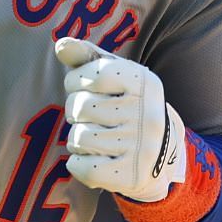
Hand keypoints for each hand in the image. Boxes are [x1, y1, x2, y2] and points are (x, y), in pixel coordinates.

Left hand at [54, 37, 185, 202]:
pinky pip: (82, 167)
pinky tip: (92, 159)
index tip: (83, 87)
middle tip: (91, 117)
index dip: (76, 80)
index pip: (93, 74)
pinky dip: (78, 164)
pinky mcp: (131, 176)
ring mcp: (142, 147)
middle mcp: (148, 113)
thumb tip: (61, 45)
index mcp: (145, 82)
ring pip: (78, 137)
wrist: (160, 155)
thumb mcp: (115, 76)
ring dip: (77, 139)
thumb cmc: (127, 106)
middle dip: (75, 112)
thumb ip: (87, 57)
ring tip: (94, 138)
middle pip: (80, 107)